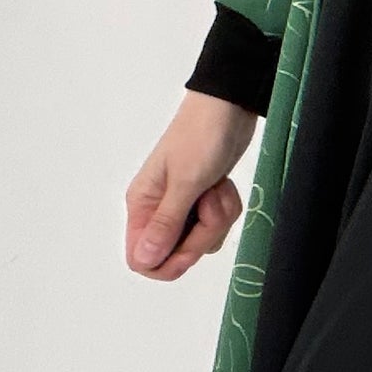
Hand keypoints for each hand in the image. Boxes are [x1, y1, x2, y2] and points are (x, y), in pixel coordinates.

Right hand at [126, 90, 256, 279]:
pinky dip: (227, 209)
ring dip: (218, 219)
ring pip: (202, 241)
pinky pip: (217, 225)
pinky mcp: (204, 201)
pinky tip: (223, 186)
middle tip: (209, 204)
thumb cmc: (202, 135)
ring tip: (216, 188)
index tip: (191, 246)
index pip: (141, 258)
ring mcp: (183, 206)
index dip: (167, 263)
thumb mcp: (185, 181)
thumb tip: (145, 258)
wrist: (230, 107)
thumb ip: (167, 223)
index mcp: (142, 206)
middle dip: (202, 234)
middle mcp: (158, 210)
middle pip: (177, 254)